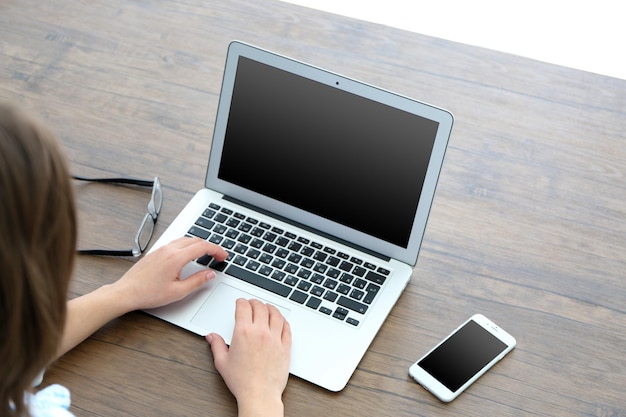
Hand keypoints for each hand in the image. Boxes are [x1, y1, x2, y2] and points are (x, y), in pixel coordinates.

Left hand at [111, 237, 227, 311]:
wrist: (126, 292)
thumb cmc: (148, 293)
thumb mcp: (178, 292)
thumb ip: (197, 281)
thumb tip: (210, 274)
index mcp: (176, 257)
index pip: (203, 247)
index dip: (217, 250)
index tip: (223, 256)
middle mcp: (169, 249)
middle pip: (196, 240)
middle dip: (210, 246)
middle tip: (218, 256)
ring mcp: (161, 249)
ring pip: (185, 239)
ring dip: (199, 244)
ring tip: (206, 254)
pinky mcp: (156, 252)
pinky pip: (176, 242)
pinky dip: (188, 245)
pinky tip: (188, 254)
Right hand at [207, 299, 291, 416]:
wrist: (259, 395)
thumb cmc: (242, 381)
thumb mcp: (222, 362)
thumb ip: (216, 346)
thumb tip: (211, 336)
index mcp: (243, 332)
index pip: (244, 306)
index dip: (241, 302)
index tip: (240, 303)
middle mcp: (260, 332)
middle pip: (260, 306)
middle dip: (254, 302)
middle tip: (252, 304)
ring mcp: (275, 338)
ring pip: (276, 313)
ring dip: (270, 308)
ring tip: (267, 308)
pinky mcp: (285, 346)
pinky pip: (286, 327)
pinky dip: (283, 320)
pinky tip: (280, 321)